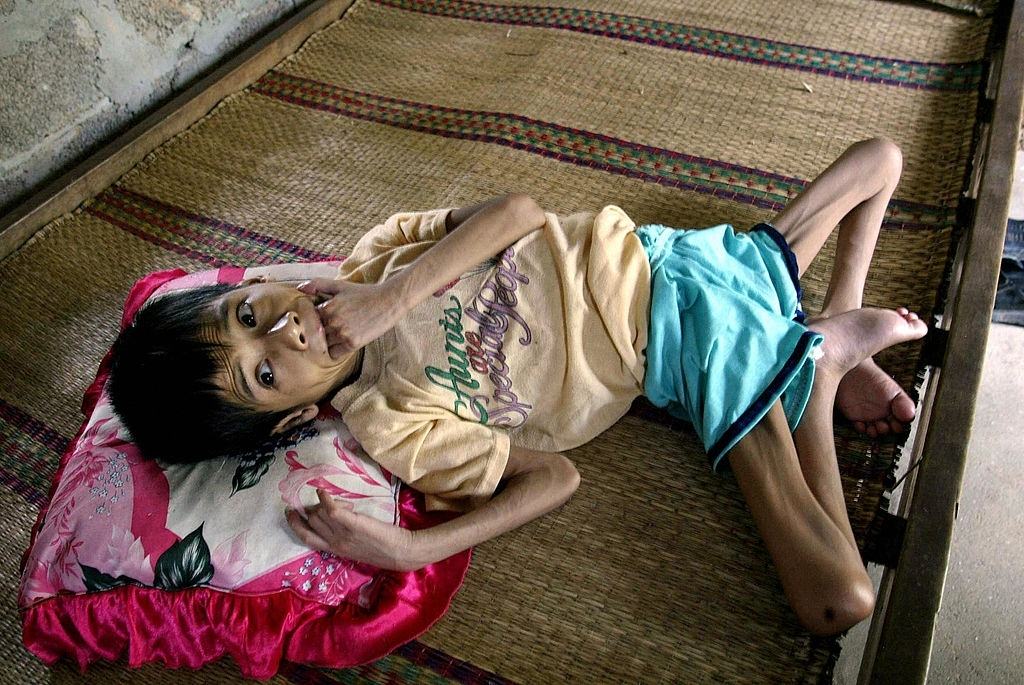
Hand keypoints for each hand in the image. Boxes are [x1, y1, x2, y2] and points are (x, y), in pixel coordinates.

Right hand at [286, 489, 421, 570]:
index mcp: (334, 550)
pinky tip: (323, 492)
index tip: (289, 513)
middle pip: (311, 523)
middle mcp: (335, 543)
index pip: (306, 538)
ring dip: (322, 503)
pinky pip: (333, 511)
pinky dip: (325, 499)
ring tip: (335, 501)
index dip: (295, 525)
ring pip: (319, 515)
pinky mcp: (354, 524)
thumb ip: (342, 536)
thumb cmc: (381, 548)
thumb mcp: (355, 546)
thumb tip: (333, 518)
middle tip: (321, 502)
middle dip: (311, 509)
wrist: (401, 552)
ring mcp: (344, 534)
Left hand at [297, 278, 403, 357]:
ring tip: (337, 337)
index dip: (314, 321)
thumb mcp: (341, 285)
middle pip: (315, 334)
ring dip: (327, 343)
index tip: (321, 321)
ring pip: (324, 345)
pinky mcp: (352, 344)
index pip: (309, 320)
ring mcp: (342, 334)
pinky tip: (343, 344)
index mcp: (327, 307)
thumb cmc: (365, 293)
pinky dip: (336, 351)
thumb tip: (299, 288)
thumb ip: (319, 284)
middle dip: (319, 333)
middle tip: (330, 330)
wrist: (389, 302)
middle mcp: (332, 321)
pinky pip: (334, 354)